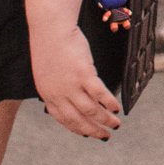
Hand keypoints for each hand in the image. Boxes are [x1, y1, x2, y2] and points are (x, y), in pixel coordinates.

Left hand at [31, 23, 121, 140]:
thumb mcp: (47, 71)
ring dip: (105, 120)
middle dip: (94, 130)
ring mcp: (71, 85)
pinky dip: (109, 103)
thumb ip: (57, 86)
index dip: (79, 128)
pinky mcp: (83, 74)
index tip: (89, 133)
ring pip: (91, 110)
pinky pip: (99, 94)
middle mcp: (58, 94)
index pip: (64, 119)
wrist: (50, 29)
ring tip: (115, 123)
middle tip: (106, 136)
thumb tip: (70, 96)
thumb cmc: (49, 45)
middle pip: (79, 119)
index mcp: (48, 95)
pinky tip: (116, 107)